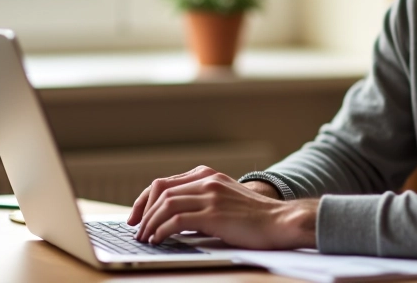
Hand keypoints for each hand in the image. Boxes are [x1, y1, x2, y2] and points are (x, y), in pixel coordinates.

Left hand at [126, 166, 317, 248]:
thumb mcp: (225, 200)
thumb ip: (202, 201)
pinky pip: (176, 220)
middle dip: (142, 211)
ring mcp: (210, 195)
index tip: (136, 215)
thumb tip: (174, 219)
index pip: (165, 183)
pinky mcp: (213, 213)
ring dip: (150, 223)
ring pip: (166, 204)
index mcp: (208, 175)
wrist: (280, 221)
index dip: (145, 199)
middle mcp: (207, 181)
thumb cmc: (254, 217)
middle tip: (136, 229)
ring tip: (145, 238)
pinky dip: (161, 231)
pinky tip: (158, 240)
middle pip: (161, 191)